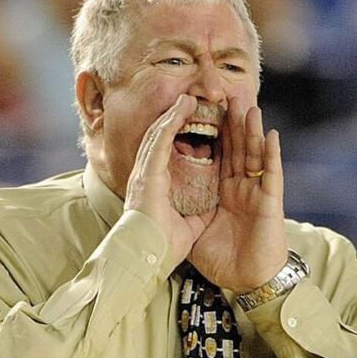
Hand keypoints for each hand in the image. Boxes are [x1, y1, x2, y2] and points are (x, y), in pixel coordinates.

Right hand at [123, 94, 214, 272]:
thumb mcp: (189, 224)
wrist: (145, 258)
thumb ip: (198, 210)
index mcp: (154, 186)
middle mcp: (146, 176)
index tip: (193, 125)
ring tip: (188, 99)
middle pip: (161, 139)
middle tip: (190, 103)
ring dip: (174, 114)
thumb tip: (212, 204)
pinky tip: (182, 108)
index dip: (178, 137)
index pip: (166, 154)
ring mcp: (144, 172)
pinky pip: (160, 140)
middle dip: (175, 119)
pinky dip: (171, 122)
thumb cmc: (162, 247)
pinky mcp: (147, 173)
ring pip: (159, 134)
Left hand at [189, 98, 287, 291]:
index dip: (212, 135)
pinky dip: (272, 154)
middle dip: (232, 124)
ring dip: (252, 131)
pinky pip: (272, 174)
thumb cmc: (222, 261)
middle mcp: (240, 189)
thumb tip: (161, 203)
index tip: (204, 111)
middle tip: (227, 97)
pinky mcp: (269, 203)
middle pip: (236, 149)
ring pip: (254, 155)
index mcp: (222, 193)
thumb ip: (184, 211)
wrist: (244, 282)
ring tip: (249, 107)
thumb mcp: (193, 231)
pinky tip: (271, 135)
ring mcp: (255, 194)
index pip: (216, 156)